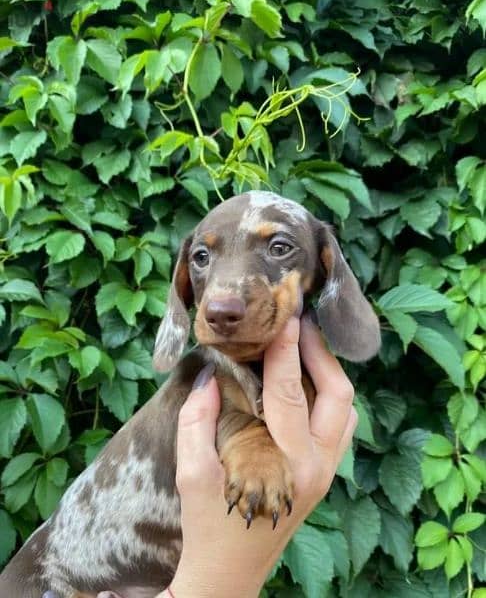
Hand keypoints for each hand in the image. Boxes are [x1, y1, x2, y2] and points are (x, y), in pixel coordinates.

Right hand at [159, 313, 356, 597]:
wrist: (230, 569)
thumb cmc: (209, 524)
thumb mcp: (193, 472)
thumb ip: (197, 420)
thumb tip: (211, 374)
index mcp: (289, 466)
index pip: (290, 394)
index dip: (287, 351)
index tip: (286, 316)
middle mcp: (319, 466)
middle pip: (339, 395)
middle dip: (320, 353)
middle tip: (297, 324)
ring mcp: (328, 470)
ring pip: (346, 408)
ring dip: (328, 372)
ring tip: (301, 346)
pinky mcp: (325, 472)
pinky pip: (340, 422)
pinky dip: (327, 394)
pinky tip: (303, 381)